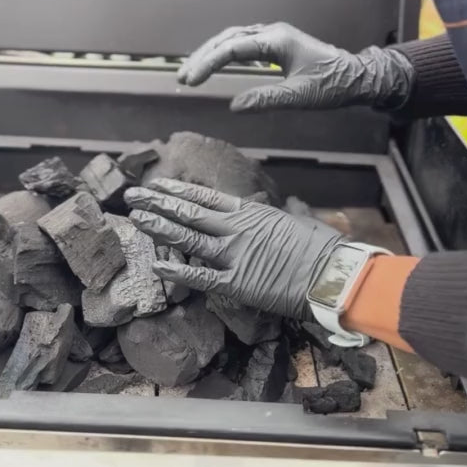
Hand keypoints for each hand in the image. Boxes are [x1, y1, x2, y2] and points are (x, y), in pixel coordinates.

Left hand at [125, 178, 342, 319]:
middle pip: (189, 211)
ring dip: (159, 227)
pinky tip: (156, 263)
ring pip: (188, 237)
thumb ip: (271, 218)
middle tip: (133, 195)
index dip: (178, 190)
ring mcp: (234, 255)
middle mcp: (236, 229)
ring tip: (136, 218)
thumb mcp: (292, 222)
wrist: (333, 274)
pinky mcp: (236, 283)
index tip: (158, 184)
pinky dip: (177, 270)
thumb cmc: (321, 248)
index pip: (205, 197)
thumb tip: (268, 214)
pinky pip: (200, 276)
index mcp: (250, 212)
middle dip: (158, 202)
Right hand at [177, 22, 413, 112]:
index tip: (190, 80)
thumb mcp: (300, 97)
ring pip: (234, 39)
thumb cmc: (333, 85)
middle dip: (203, 57)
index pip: (232, 48)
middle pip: (227, 39)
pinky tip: (217, 64)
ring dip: (212, 54)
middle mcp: (273, 33)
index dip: (207, 63)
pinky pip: (244, 44)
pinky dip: (225, 53)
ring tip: (192, 72)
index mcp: (276, 40)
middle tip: (183, 77)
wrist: (358, 78)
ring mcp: (274, 37)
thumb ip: (267, 99)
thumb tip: (235, 106)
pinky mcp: (277, 45)